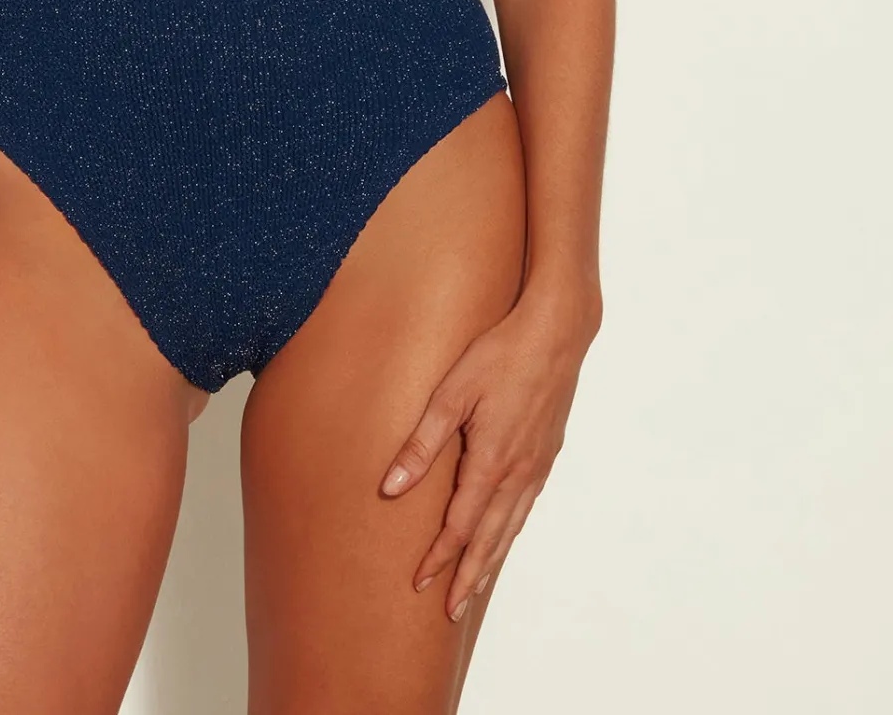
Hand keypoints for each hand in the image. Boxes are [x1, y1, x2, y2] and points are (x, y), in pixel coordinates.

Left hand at [379, 287, 599, 619]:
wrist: (557, 334)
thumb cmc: (499, 356)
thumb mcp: (451, 394)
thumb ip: (421, 443)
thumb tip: (390, 488)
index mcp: (491, 461)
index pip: (460, 526)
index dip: (439, 558)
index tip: (419, 584)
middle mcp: (518, 473)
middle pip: (489, 539)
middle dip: (467, 577)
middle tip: (450, 613)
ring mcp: (537, 466)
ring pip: (510, 527)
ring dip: (490, 561)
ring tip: (473, 589)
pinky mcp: (547, 454)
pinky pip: (525, 507)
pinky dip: (510, 531)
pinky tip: (503, 536)